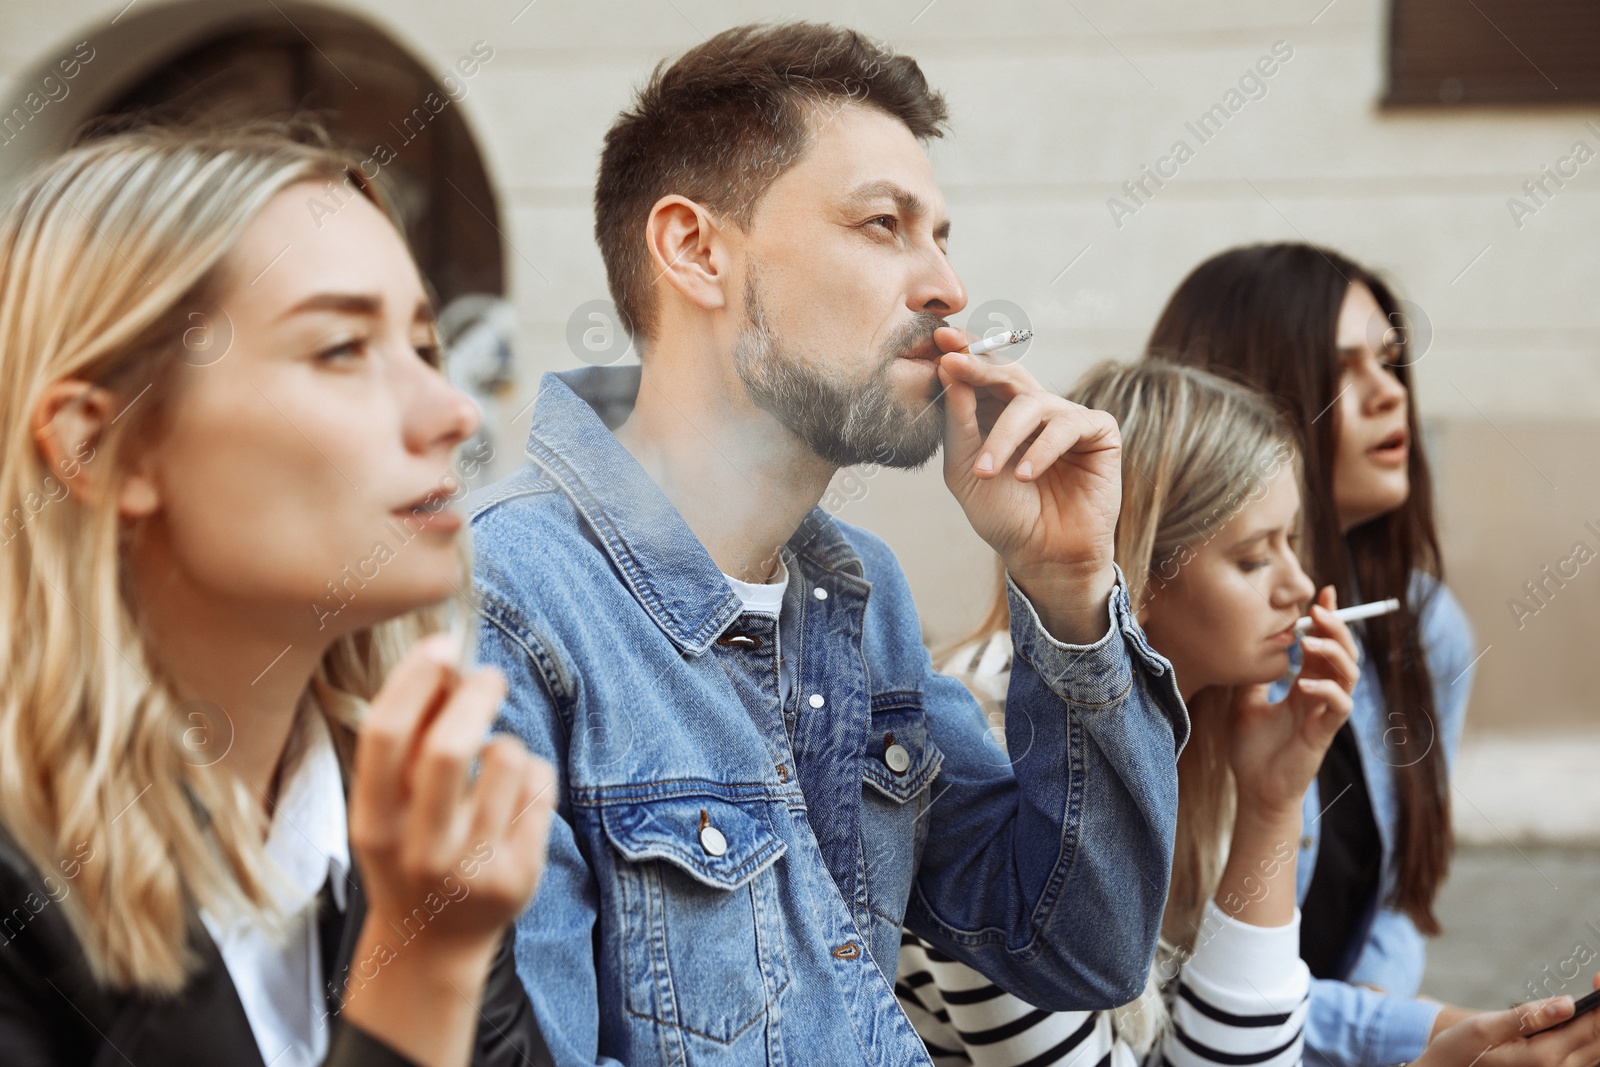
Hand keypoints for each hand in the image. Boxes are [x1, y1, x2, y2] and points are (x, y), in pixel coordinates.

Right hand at [343, 633, 556, 1066]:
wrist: (433, 945)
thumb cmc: (409, 851)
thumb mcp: (388, 808)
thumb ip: (407, 743)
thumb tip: (443, 661)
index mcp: (374, 825)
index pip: (384, 737)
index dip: (413, 680)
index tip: (440, 647)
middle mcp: (419, 849)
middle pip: (449, 746)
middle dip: (474, 694)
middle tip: (488, 676)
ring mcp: (472, 867)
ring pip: (507, 757)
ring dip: (506, 741)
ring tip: (494, 761)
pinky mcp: (521, 874)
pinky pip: (539, 783)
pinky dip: (531, 773)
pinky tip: (514, 798)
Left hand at [934, 326, 1120, 642]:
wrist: (1042, 556)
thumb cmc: (1004, 515)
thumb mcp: (966, 469)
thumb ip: (958, 420)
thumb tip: (948, 366)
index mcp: (1000, 413)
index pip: (983, 373)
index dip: (964, 352)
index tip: (938, 336)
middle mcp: (1035, 410)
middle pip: (1008, 373)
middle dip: (978, 366)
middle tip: (952, 361)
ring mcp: (1067, 418)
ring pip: (1033, 403)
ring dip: (1005, 436)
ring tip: (987, 472)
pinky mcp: (1099, 433)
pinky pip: (1069, 425)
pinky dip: (1042, 449)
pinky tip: (1025, 475)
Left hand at [1228, 586, 1358, 816]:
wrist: (1254, 790)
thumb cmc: (1252, 751)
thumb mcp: (1244, 702)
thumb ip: (1254, 676)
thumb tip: (1249, 644)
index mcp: (1303, 687)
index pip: (1322, 646)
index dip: (1326, 619)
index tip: (1323, 591)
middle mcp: (1319, 696)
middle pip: (1343, 654)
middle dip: (1336, 628)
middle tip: (1319, 609)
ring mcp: (1324, 714)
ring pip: (1348, 675)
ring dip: (1333, 653)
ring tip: (1309, 642)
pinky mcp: (1324, 734)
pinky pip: (1339, 706)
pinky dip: (1328, 690)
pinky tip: (1307, 684)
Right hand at [1415, 990, 1599, 1066]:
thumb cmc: (1461, 1048)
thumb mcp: (1485, 1026)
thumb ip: (1528, 1016)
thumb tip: (1568, 1004)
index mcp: (1544, 1057)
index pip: (1590, 1027)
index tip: (1599, 977)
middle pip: (1599, 1039)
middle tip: (1598, 981)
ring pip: (1595, 1049)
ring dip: (1597, 1023)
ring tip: (1594, 995)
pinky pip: (1585, 1057)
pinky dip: (1590, 1036)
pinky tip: (1582, 1018)